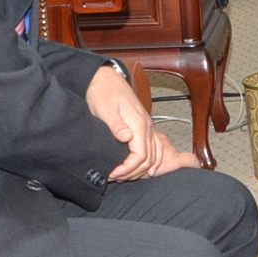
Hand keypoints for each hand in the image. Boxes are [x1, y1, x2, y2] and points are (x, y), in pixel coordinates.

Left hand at [85, 64, 177, 180]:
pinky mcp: (143, 127)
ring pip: (153, 155)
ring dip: (140, 169)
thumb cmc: (103, 92)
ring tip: (123, 176)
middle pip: (148, 159)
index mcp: (138, 124)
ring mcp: (147, 127)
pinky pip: (154, 148)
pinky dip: (152, 161)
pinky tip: (146, 170)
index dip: (128, 168)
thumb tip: (127, 137)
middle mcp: (146, 127)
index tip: (114, 173)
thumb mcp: (105, 108)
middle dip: (133, 172)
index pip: (141, 155)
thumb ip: (116, 124)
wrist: (106, 79)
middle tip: (115, 177)